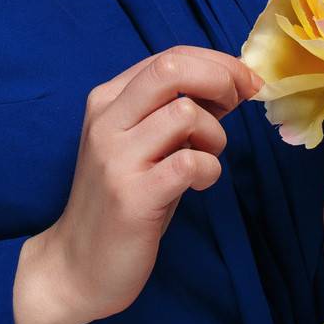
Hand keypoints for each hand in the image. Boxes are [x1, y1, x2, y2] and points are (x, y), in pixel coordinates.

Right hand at [44, 45, 258, 323]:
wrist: (77, 266)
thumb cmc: (121, 201)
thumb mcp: (142, 145)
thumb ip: (174, 112)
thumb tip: (231, 83)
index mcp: (107, 101)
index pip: (169, 58)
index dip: (217, 63)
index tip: (246, 82)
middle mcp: (106, 121)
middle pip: (172, 69)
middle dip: (221, 79)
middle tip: (238, 105)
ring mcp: (116, 158)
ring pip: (186, 114)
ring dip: (215, 135)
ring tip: (205, 159)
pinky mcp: (132, 196)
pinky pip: (190, 162)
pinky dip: (209, 170)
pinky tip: (198, 186)